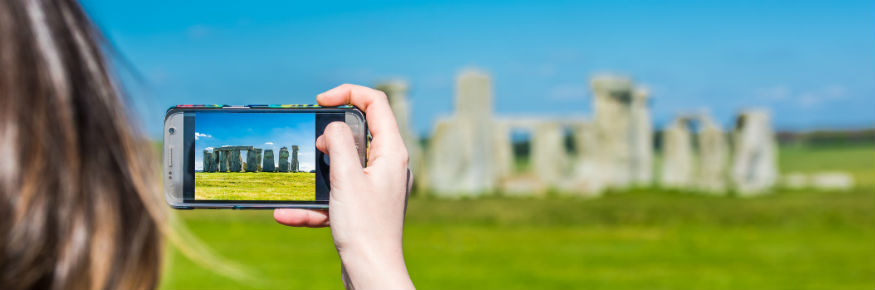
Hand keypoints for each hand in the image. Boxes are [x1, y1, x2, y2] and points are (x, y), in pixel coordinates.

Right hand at [274, 84, 413, 289]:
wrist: (372, 275)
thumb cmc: (365, 229)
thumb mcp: (347, 178)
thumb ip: (338, 143)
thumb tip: (331, 128)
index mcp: (392, 152)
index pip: (376, 103)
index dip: (348, 92)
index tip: (320, 101)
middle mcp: (388, 166)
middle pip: (359, 132)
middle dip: (329, 135)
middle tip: (311, 143)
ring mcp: (376, 187)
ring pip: (343, 166)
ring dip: (318, 172)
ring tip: (299, 178)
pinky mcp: (364, 208)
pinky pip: (336, 196)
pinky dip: (313, 203)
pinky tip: (286, 214)